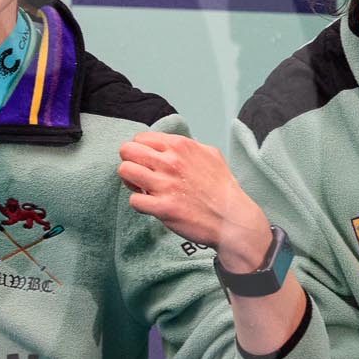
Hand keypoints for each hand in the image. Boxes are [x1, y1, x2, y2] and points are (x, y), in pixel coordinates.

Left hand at [116, 131, 272, 268]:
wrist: (233, 219)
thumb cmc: (222, 189)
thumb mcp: (211, 155)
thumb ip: (187, 147)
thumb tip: (170, 145)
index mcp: (180, 146)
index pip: (140, 138)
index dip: (139, 151)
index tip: (147, 163)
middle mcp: (171, 162)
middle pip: (126, 150)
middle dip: (129, 162)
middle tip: (140, 175)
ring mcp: (166, 185)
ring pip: (124, 171)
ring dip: (130, 182)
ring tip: (143, 189)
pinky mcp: (164, 207)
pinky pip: (134, 200)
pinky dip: (139, 204)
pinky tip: (152, 206)